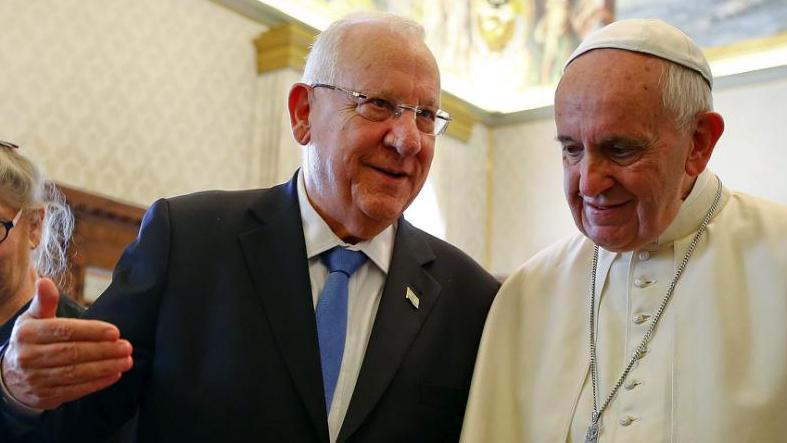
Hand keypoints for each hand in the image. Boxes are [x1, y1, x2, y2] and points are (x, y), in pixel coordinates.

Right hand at [1, 278, 132, 409]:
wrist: (10, 377)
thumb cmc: (31, 341)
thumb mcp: (32, 319)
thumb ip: (44, 302)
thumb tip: (45, 281)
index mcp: (27, 334)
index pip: (64, 331)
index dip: (91, 331)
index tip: (115, 332)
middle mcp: (29, 357)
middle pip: (72, 353)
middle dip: (103, 350)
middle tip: (126, 347)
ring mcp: (36, 379)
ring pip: (75, 373)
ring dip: (104, 367)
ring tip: (127, 361)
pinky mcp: (45, 396)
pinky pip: (75, 390)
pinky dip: (97, 383)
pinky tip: (115, 375)